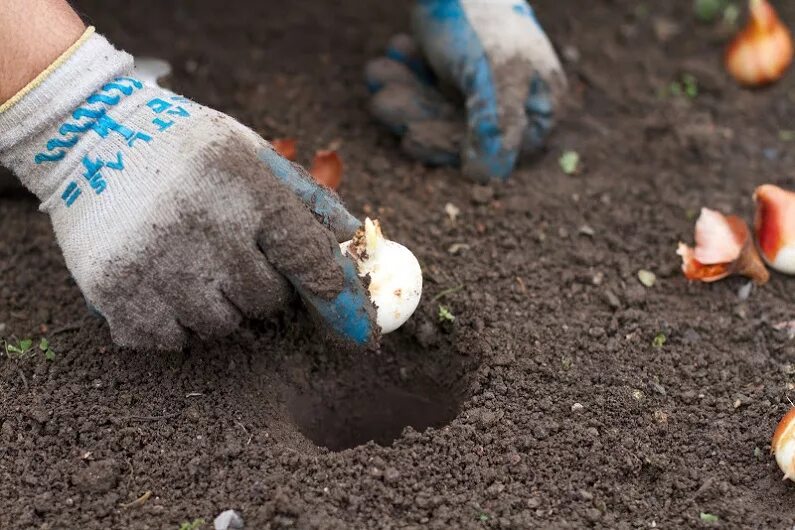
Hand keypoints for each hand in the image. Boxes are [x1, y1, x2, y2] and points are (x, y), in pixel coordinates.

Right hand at [0, 30, 375, 349]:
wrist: (88, 133)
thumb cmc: (185, 147)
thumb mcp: (250, 153)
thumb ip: (306, 198)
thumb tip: (354, 239)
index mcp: (247, 188)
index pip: (309, 257)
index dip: (338, 296)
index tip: (356, 325)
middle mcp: (206, 227)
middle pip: (265, 301)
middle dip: (260, 287)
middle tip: (235, 257)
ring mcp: (157, 261)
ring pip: (219, 325)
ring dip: (216, 305)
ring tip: (192, 264)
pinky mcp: (114, 288)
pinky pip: (170, 340)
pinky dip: (173, 323)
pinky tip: (162, 283)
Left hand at [366, 0, 565, 181]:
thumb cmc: (483, 21)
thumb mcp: (493, 74)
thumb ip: (492, 123)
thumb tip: (486, 177)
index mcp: (536, 108)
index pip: (489, 150)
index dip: (446, 145)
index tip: (410, 136)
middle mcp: (510, 107)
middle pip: (455, 133)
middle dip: (414, 113)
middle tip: (383, 100)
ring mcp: (480, 93)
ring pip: (434, 112)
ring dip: (401, 93)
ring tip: (379, 69)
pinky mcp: (453, 78)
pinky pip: (424, 91)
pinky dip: (405, 73)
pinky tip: (397, 50)